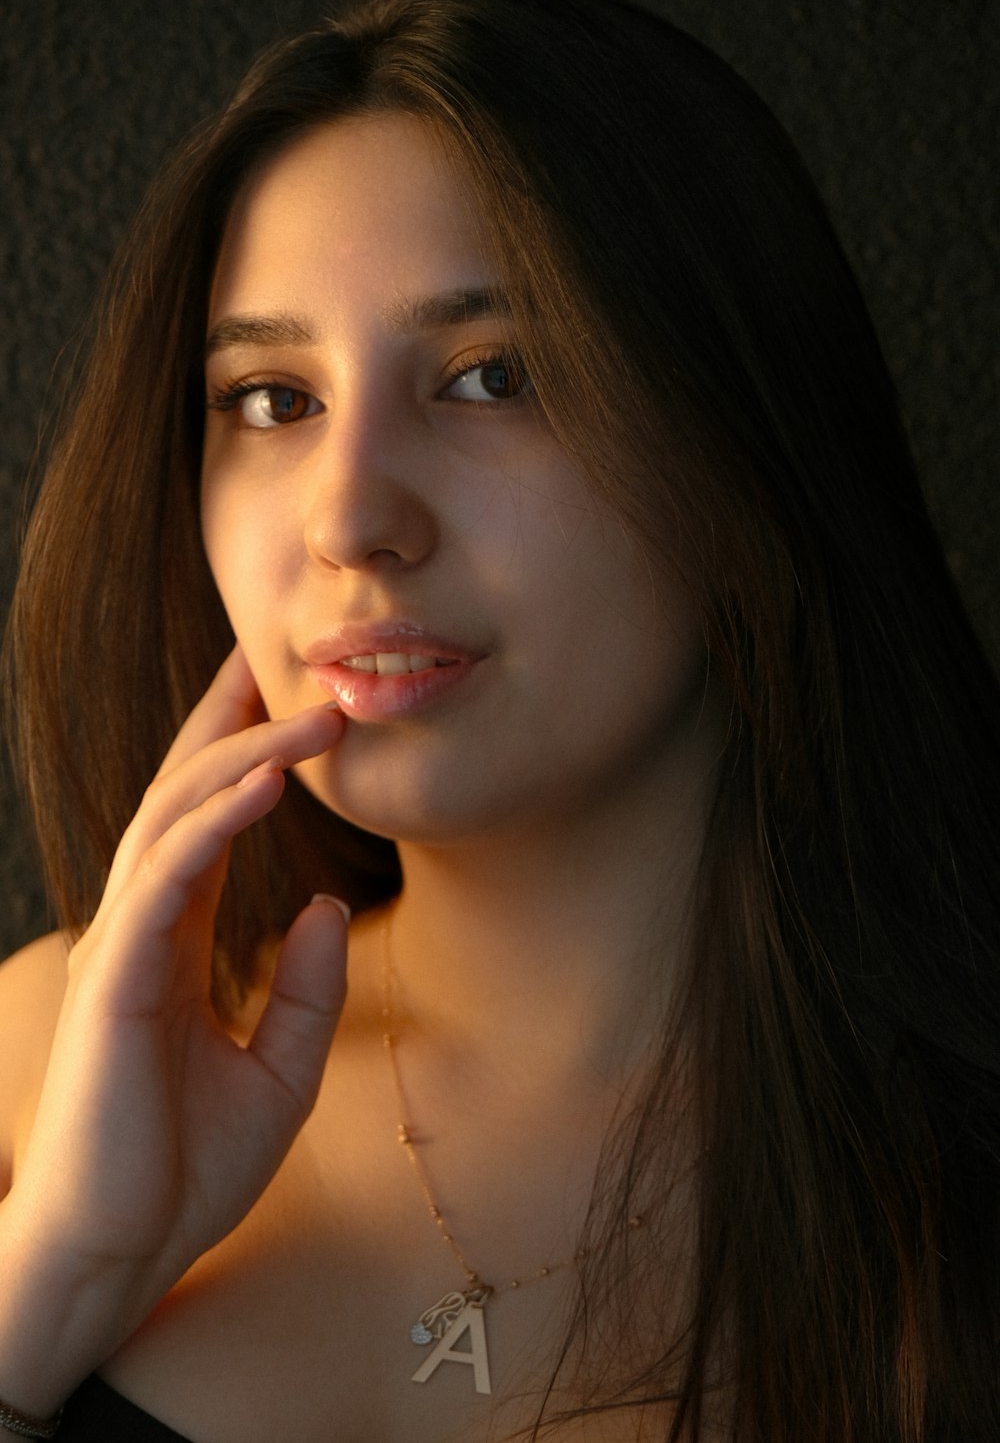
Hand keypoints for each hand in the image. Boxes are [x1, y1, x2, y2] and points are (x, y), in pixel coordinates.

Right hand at [2, 647, 346, 1374]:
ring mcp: (121, 950)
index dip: (243, 757)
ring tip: (309, 712)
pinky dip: (212, 824)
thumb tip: (331, 909)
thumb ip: (308, 991)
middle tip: (287, 663)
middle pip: (183, 799)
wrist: (122, 1256)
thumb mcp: (281, 1073)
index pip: (208, 826)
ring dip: (241, 758)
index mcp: (175, 943)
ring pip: (173, 822)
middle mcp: (142, 930)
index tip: (288, 698)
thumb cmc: (186, 1172)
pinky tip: (262, 784)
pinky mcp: (113, 983)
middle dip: (233, 725)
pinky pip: (166, 881)